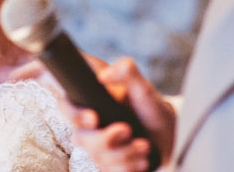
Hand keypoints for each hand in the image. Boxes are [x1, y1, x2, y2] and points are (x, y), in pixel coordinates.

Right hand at [66, 57, 176, 171]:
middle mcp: (89, 127)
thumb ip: (127, 71)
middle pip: (81, 138)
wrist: (167, 135)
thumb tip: (104, 75)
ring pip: (99, 159)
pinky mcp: (108, 166)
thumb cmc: (149, 108)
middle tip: (127, 130)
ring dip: (125, 154)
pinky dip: (129, 167)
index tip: (94, 117)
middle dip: (106, 138)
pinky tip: (142, 160)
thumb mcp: (142, 87)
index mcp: (90, 103)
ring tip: (144, 146)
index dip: (74, 113)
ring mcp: (97, 149)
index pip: (67, 106)